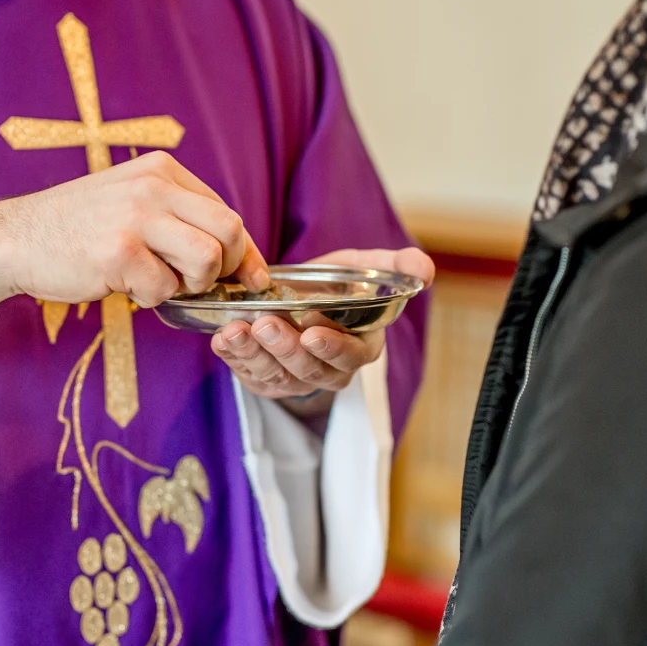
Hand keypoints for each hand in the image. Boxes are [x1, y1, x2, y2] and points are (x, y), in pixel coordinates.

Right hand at [0, 151, 269, 306]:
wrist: (15, 239)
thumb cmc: (78, 228)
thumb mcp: (132, 201)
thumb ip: (179, 217)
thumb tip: (239, 256)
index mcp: (162, 169)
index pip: (227, 211)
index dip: (246, 251)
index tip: (252, 277)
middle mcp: (154, 185)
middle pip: (230, 231)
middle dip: (228, 268)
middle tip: (201, 284)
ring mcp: (136, 216)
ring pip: (208, 260)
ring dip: (191, 285)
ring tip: (160, 282)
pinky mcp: (118, 251)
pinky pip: (164, 288)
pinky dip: (151, 298)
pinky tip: (126, 286)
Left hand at [211, 247, 434, 415]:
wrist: (303, 294)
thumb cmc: (342, 282)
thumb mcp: (372, 267)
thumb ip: (400, 265)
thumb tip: (425, 271)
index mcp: (361, 349)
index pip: (350, 357)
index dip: (333, 348)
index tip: (312, 333)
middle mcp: (330, 371)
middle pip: (308, 369)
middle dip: (285, 348)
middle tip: (265, 323)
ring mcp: (295, 379)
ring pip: (275, 375)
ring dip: (252, 354)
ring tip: (235, 330)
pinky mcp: (266, 380)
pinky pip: (248, 375)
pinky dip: (232, 358)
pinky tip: (221, 338)